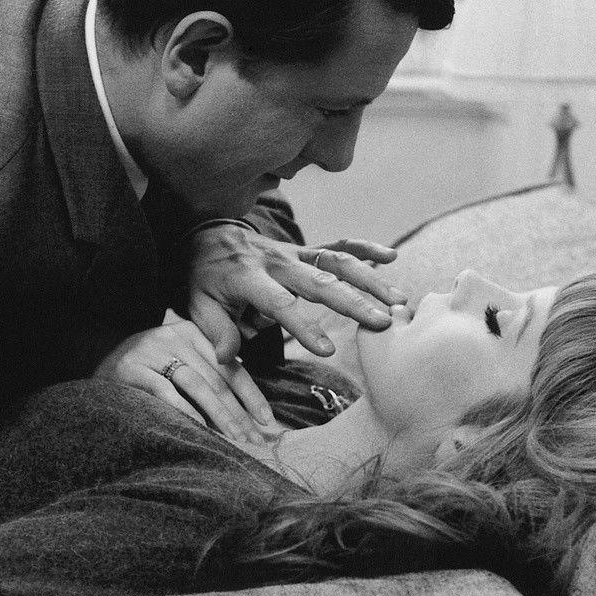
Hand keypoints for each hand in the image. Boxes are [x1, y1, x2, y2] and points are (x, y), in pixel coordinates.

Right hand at [93, 319, 273, 442]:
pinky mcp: (131, 367)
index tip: (268, 421)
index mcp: (191, 333)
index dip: (252, 395)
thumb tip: (247, 410)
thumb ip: (207, 374)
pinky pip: (165, 391)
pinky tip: (200, 429)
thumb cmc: (143, 369)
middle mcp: (174, 336)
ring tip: (235, 439)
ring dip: (220, 415)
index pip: (230, 366)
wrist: (91, 357)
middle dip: (239, 412)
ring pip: (196, 384)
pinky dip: (185, 411)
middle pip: (217, 378)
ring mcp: (152, 349)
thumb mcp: (177, 362)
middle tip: (255, 440)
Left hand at [186, 224, 407, 363]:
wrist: (204, 237)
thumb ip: (217, 331)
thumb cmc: (203, 279)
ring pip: (336, 262)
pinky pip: (337, 246)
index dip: (303, 326)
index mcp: (248, 278)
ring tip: (397, 301)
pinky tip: (389, 257)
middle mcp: (276, 262)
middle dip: (352, 302)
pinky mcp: (304, 250)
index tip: (327, 350)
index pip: (280, 304)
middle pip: (319, 281)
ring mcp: (293, 253)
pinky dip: (363, 248)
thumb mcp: (198, 306)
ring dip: (369, 279)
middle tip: (382, 322)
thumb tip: (227, 359)